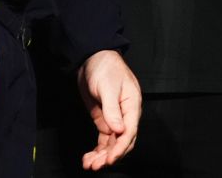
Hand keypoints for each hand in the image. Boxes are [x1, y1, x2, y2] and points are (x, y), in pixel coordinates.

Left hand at [78, 50, 140, 170]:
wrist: (92, 58)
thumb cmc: (105, 67)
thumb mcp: (107, 87)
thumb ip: (112, 109)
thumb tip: (119, 130)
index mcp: (132, 105)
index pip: (129, 131)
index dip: (120, 147)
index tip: (110, 159)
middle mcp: (125, 114)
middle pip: (122, 141)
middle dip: (110, 155)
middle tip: (96, 165)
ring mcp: (114, 118)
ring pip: (112, 143)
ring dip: (102, 155)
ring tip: (89, 164)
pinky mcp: (104, 119)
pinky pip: (104, 139)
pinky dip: (98, 148)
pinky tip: (89, 157)